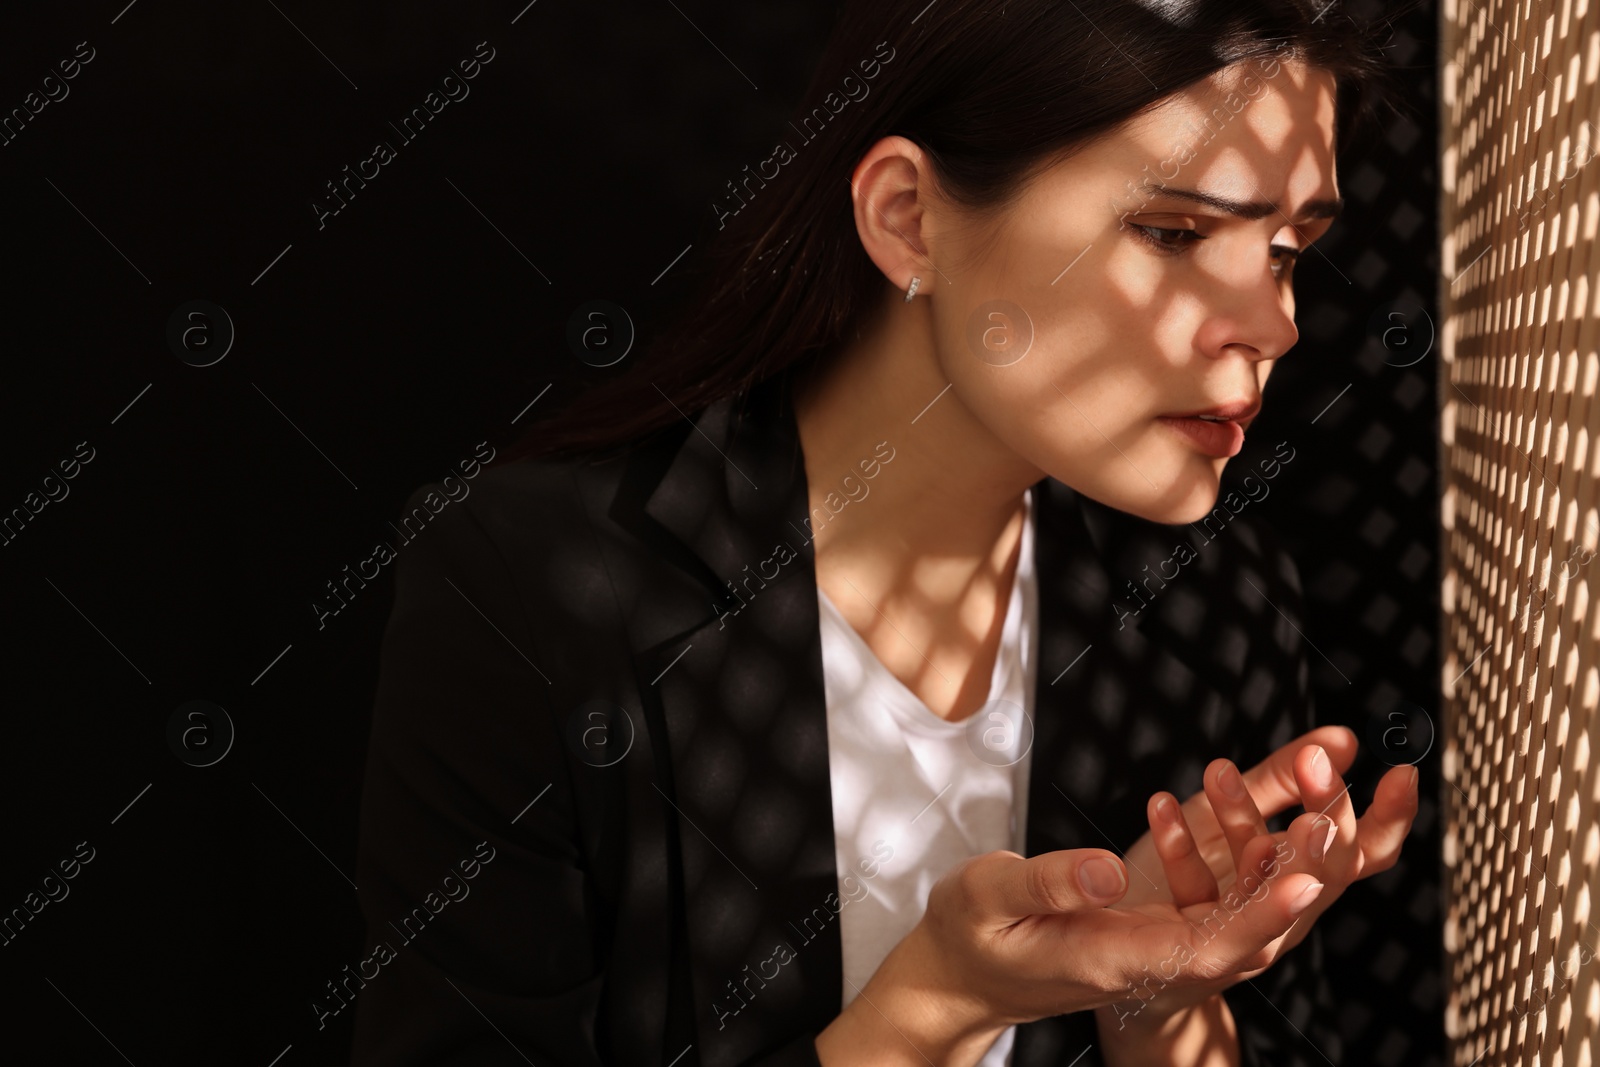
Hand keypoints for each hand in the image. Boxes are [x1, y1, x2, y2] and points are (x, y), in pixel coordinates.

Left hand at [1098, 728, 1419, 1028]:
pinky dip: (1178, 850)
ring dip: (1244, 828)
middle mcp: (1284, 913)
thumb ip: (1285, 780)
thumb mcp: (1235, 818)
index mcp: (1304, 880)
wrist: (1134, 955)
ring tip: (1221, 772)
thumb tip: (1344, 737)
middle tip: (1313, 760)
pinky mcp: (1190, 945)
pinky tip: (1162, 804)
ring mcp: (1240, 935)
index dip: (1389, 820)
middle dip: (1323, 814)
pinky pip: (1188, 894)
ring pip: (1257, 892)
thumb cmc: (1194, 878)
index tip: (1403, 772)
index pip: (1362, 855)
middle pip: (1322, 872)